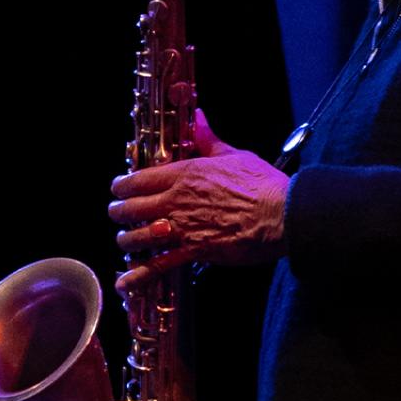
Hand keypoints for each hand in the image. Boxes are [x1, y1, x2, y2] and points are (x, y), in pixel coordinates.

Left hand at [108, 108, 288, 292]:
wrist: (283, 214)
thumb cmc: (262, 184)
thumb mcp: (233, 154)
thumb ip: (208, 138)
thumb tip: (197, 117)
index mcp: (184, 173)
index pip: (137, 180)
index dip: (122, 186)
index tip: (119, 189)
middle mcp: (176, 200)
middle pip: (130, 208)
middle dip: (118, 212)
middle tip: (117, 214)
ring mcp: (182, 228)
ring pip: (137, 236)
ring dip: (127, 240)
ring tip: (126, 241)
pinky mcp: (193, 251)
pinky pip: (158, 266)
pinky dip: (139, 275)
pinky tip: (124, 283)